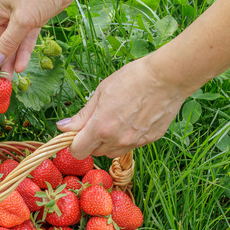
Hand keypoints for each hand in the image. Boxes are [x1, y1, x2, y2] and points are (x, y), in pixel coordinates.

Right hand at [0, 0, 84, 74]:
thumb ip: (8, 42)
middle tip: (1, 78)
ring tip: (11, 78)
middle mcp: (1, 12)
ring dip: (11, 59)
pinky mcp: (32, 20)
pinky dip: (23, 52)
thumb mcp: (22, 20)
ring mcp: (17, 17)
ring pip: (10, 42)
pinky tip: (21, 66)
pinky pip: (24, 40)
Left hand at [57, 55, 195, 158]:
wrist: (167, 78)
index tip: (77, 133)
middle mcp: (117, 140)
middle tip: (98, 121)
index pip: (78, 151)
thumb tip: (62, 127)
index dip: (74, 143)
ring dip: (108, 142)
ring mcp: (135, 142)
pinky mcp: (149, 140)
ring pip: (113, 152)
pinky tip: (132, 120)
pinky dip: (126, 138)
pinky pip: (131, 146)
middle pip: (95, 152)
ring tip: (116, 119)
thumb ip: (82, 115)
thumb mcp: (101, 93)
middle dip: (92, 141)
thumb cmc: (132, 79)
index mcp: (101, 128)